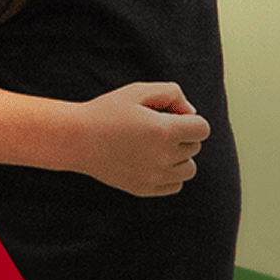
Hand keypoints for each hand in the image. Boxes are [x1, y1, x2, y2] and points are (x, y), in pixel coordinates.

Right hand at [70, 82, 209, 197]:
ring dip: (180, 157)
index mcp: (165, 131)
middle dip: (182, 136)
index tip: (171, 116)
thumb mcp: (141, 90)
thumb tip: (192, 113)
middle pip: (195, 147)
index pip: (202, 129)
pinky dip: (170, 174)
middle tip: (155, 128)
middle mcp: (163, 157)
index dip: (190, 120)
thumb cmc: (109, 111)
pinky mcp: (143, 190)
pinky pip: (175, 185)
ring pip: (189, 169)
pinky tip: (152, 161)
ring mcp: (153, 176)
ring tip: (157, 146)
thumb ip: (173, 94)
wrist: (77, 139)